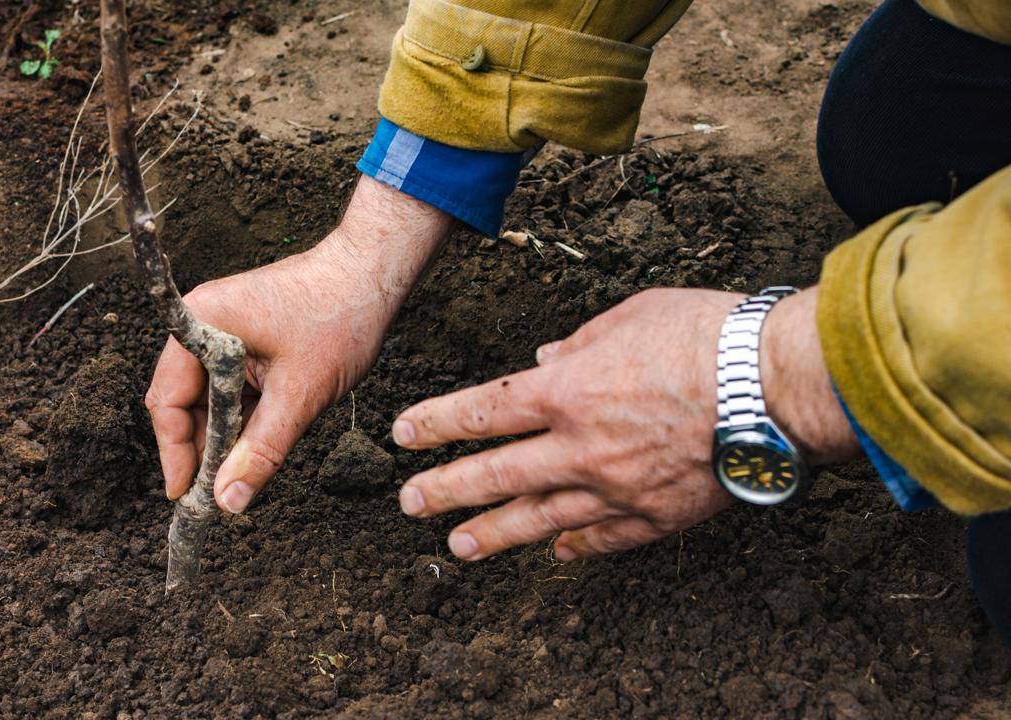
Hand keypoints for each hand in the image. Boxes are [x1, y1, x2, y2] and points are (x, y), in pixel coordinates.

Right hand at [147, 176, 452, 512]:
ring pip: (207, 397)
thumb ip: (260, 451)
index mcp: (201, 324)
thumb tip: (228, 500)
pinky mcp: (243, 336)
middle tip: (218, 492)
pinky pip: (229, 385)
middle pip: (181, 400)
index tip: (185, 494)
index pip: (166, 400)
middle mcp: (202, 323)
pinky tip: (259, 439)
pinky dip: (241, 415)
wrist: (374, 273)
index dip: (174, 452)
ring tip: (242, 468)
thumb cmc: (339, 318)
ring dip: (222, 433)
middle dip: (199, 446)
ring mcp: (221, 328)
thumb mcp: (299, 395)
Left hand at [392, 287, 860, 561]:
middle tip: (409, 503)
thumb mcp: (632, 315)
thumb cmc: (708, 336)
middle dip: (445, 488)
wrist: (777, 386)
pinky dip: (577, 547)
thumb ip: (578, 344)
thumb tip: (542, 363)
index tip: (403, 435)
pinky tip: (556, 555)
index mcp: (567, 390)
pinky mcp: (657, 515)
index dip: (436, 424)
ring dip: (494, 532)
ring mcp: (617, 488)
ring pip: (540, 518)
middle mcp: (580, 447)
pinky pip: (605, 539)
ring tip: (459, 545)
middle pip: (496, 473)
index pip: (482, 411)